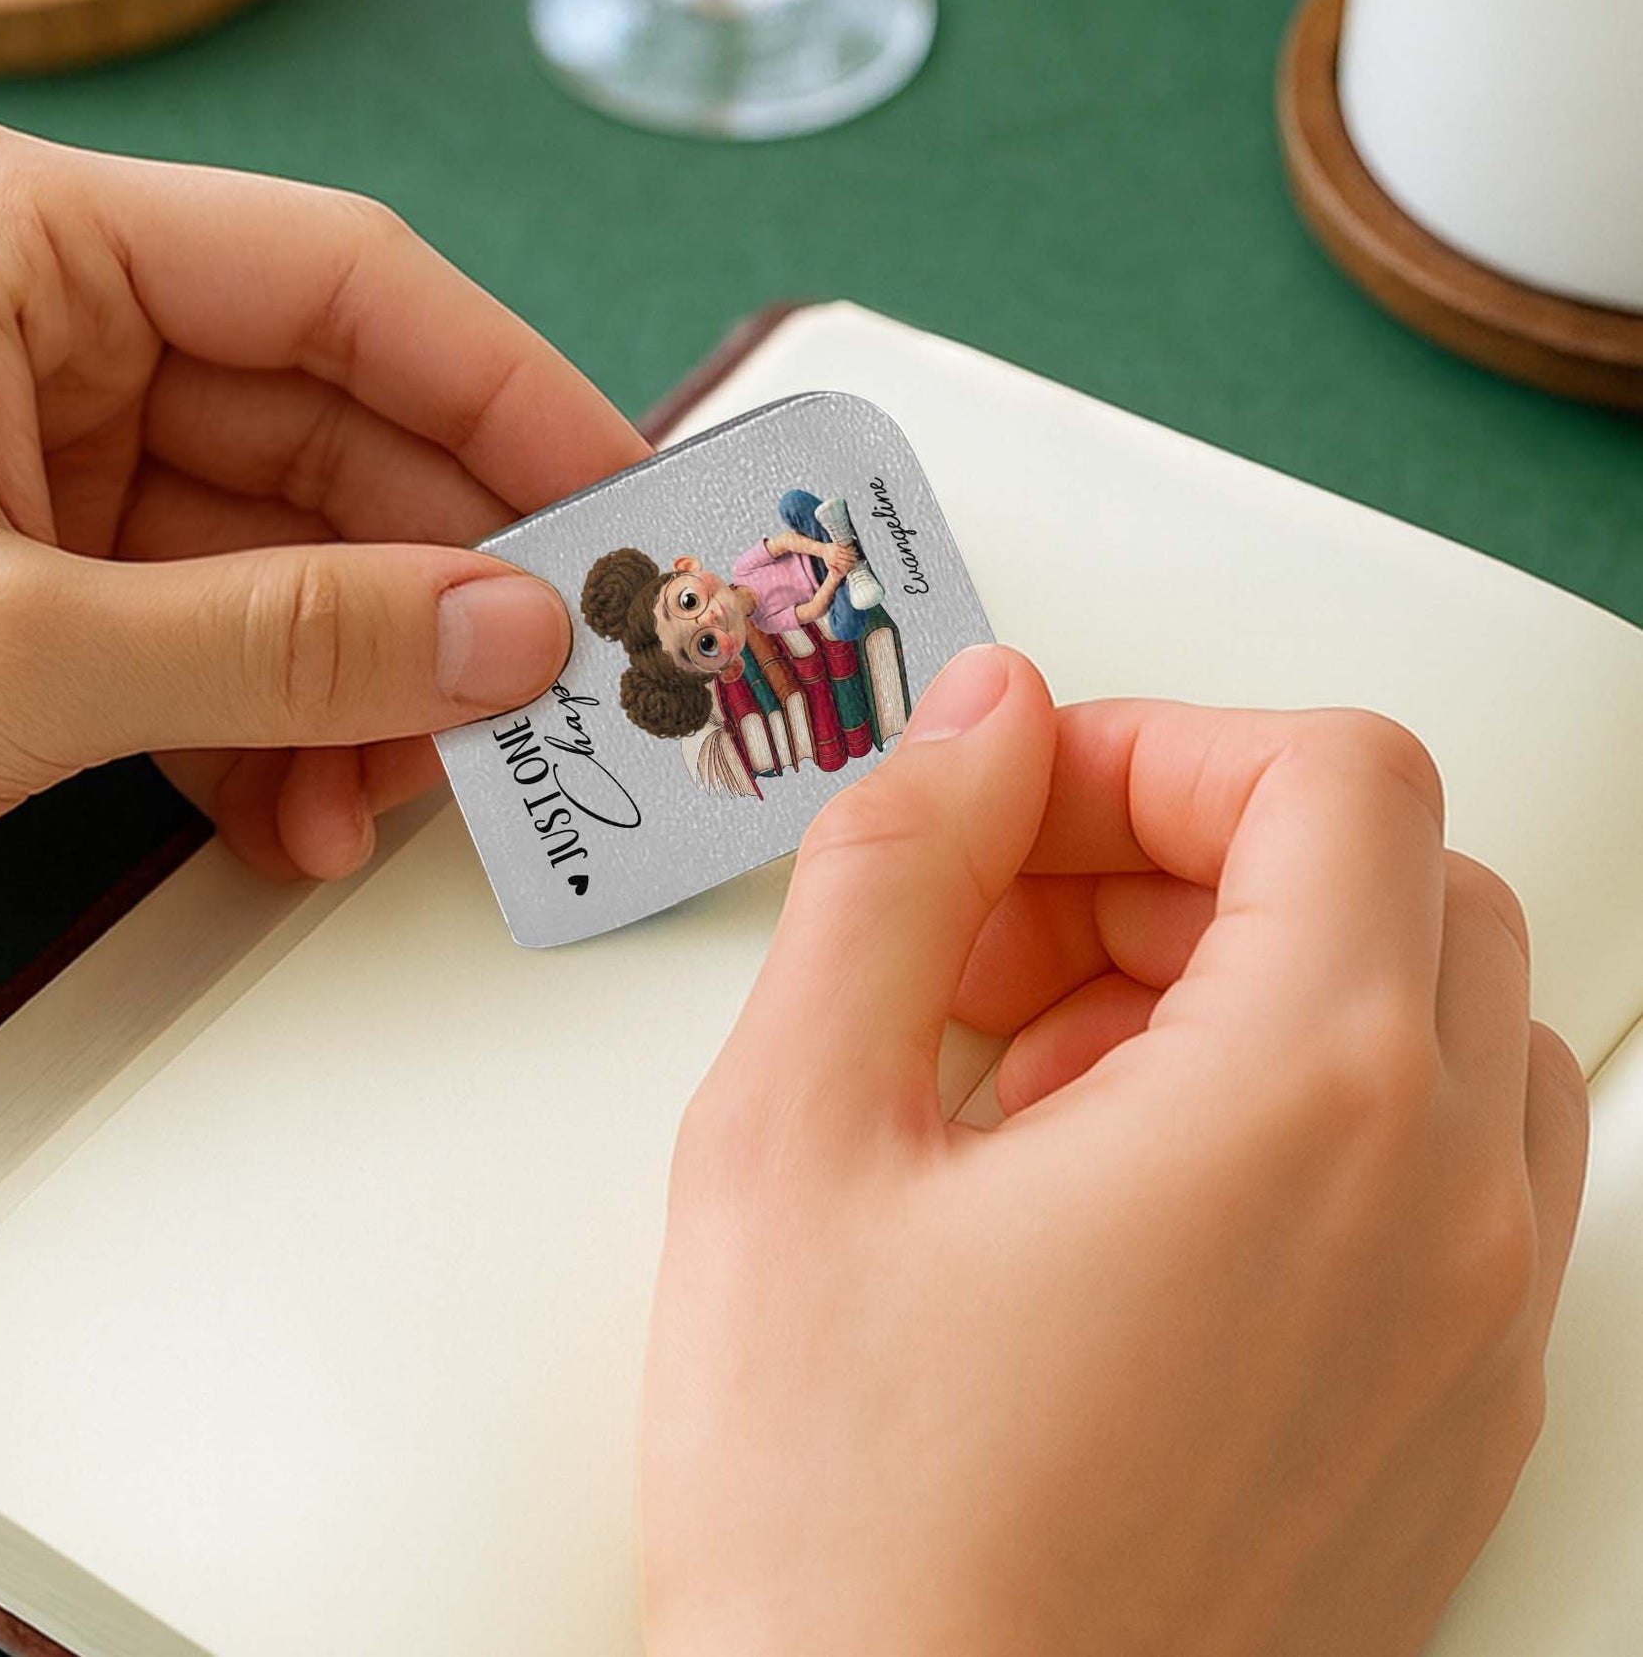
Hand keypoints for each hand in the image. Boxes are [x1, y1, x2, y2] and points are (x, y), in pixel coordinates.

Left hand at [0, 121, 645, 925]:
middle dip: (435, 589)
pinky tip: (297, 825)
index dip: (510, 396)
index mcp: (36, 249)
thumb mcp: (18, 652)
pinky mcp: (47, 572)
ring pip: (290, 556)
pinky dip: (271, 734)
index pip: (348, 284)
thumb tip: (519, 637)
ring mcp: (55, 457)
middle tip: (541, 702)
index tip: (626, 508)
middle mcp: (59, 329)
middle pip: (336, 435)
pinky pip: (217, 634)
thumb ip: (290, 642)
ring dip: (357, 690)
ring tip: (391, 808)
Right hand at [643, 645, 1588, 1656]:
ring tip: (1042, 1080)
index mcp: (1311, 1111)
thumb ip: (893, 871)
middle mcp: (1447, 1220)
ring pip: (1428, 1023)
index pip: (1331, 778)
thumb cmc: (849, 1534)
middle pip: (1389, 882)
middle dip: (1180, 863)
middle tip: (1002, 938)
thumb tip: (983, 725)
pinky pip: (1433, 1177)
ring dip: (1242, 986)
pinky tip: (1102, 1203)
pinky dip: (1292, 1116)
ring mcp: (1468, 1336)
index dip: (1151, 752)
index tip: (1020, 812)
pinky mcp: (1442, 1424)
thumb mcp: (793, 1134)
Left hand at [822, 541, 857, 577]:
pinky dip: (849, 548)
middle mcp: (835, 556)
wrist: (822, 550)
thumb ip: (833, 570)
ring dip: (853, 553)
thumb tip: (838, 574)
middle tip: (857, 559)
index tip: (854, 565)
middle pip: (847, 557)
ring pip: (847, 552)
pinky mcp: (837, 546)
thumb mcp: (828, 566)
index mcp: (834, 562)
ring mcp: (836, 550)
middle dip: (853, 558)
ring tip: (857, 554)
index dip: (850, 564)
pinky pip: (844, 547)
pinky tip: (853, 549)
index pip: (845, 563)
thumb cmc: (826, 559)